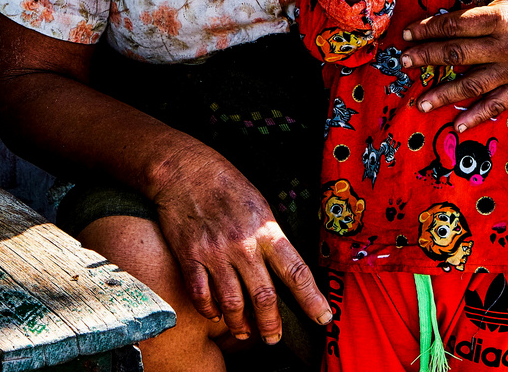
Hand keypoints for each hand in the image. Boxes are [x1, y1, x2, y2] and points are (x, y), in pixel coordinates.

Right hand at [149, 143, 329, 344]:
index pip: (296, 271)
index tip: (323, 317)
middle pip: (264, 296)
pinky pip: (201, 295)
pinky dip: (209, 311)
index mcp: (266, 230)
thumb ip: (270, 236)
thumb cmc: (226, 184)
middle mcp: (243, 245)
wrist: (185, 170)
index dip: (312, 298)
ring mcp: (215, 253)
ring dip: (240, 325)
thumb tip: (282, 266)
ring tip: (245, 333)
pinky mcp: (190, 256)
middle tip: (274, 338)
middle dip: (272, 324)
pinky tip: (215, 315)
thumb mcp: (259, 204)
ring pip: (232, 303)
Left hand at [398, 0, 507, 131]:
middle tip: (403, 63)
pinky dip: (477, 116)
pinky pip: (498, 104)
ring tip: (420, 102)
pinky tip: (457, 124)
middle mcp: (505, 45)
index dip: (427, 30)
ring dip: (443, 94)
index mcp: (499, 16)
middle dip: (426, 59)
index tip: (407, 34)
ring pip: (472, 85)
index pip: (453, 25)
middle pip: (456, 55)